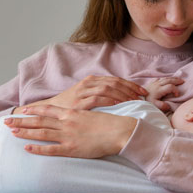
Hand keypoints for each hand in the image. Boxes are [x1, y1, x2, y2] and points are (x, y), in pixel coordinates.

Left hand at [4, 105, 137, 157]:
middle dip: (22, 121)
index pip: (48, 110)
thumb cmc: (109, 123)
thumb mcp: (92, 114)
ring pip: (41, 133)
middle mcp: (66, 122)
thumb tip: (75, 117)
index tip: (22, 111)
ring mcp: (68, 135)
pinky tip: (27, 148)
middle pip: (39, 121)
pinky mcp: (72, 148)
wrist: (119, 131)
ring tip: (12, 133)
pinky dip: (38, 148)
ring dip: (25, 132)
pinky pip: (51, 149)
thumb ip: (80, 115)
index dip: (34, 111)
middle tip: (7, 122)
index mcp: (72, 112)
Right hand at [15, 75, 147, 112]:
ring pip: (107, 89)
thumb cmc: (71, 107)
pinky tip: (119, 105)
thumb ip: (102, 96)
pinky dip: (110, 101)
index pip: (116, 80)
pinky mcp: (78, 103)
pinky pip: (97, 99)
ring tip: (134, 101)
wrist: (48, 112)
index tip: (143, 92)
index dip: (131, 85)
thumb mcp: (86, 98)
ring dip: (123, 95)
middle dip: (130, 90)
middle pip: (114, 83)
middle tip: (142, 97)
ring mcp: (82, 93)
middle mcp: (87, 84)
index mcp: (91, 81)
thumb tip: (123, 99)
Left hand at [145, 77, 184, 111]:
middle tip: (183, 81)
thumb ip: (162, 106)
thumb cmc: (147, 102)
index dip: (175, 90)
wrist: (137, 98)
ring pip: (165, 78)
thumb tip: (169, 106)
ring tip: (178, 79)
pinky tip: (168, 79)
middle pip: (169, 80)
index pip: (170, 87)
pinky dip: (166, 78)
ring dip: (172, 78)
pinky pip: (160, 78)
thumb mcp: (154, 105)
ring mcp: (155, 82)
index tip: (177, 95)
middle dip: (176, 80)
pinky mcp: (152, 82)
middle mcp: (157, 84)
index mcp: (159, 90)